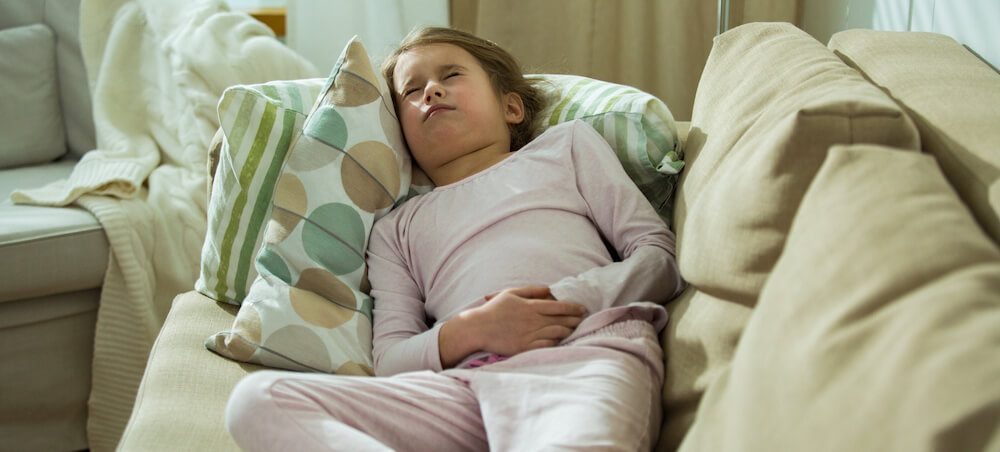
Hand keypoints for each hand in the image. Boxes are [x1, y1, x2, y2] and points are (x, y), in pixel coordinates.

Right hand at [470, 286, 587, 355]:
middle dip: (575, 320)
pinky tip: (561, 342)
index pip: (559, 306)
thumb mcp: (511, 293)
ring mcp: (529, 335)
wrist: (478, 328)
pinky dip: (557, 343)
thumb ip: (531, 290)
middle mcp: (533, 320)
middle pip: (561, 320)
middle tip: (584, 320)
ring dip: (569, 332)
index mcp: (531, 306)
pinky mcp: (525, 347)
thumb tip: (549, 289)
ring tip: (575, 331)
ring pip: (557, 333)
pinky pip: (547, 346)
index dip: (574, 308)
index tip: (583, 309)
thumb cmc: (493, 310)